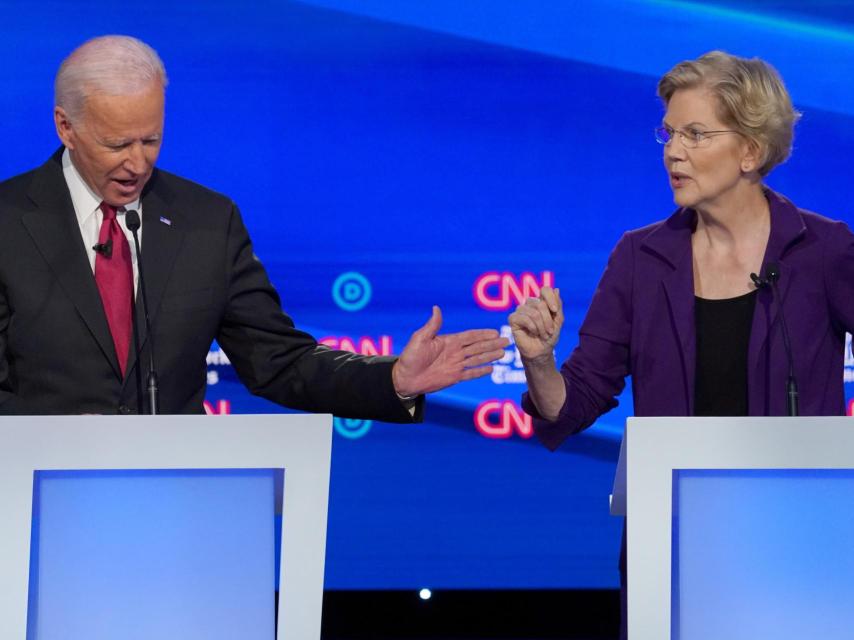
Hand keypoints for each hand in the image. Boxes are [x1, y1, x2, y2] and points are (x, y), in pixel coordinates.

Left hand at [392, 306, 509, 396]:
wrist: (405, 378)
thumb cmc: (410, 357)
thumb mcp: (420, 339)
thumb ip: (432, 326)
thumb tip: (436, 308)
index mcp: (448, 341)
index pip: (470, 336)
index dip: (482, 334)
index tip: (495, 332)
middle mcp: (454, 352)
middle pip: (477, 347)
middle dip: (492, 344)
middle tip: (506, 340)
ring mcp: (455, 365)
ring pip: (477, 359)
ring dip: (490, 356)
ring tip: (503, 353)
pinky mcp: (454, 377)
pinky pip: (470, 373)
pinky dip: (480, 371)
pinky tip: (491, 368)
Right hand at [508, 286, 563, 361]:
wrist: (542, 351)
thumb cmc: (549, 336)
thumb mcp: (558, 320)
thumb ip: (558, 305)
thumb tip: (556, 289)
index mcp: (541, 301)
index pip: (545, 290)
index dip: (550, 298)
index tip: (555, 311)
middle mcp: (530, 303)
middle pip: (540, 304)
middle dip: (548, 320)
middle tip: (550, 331)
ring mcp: (520, 310)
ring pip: (533, 312)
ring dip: (541, 326)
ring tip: (543, 335)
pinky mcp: (513, 319)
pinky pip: (524, 318)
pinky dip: (532, 327)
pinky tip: (533, 332)